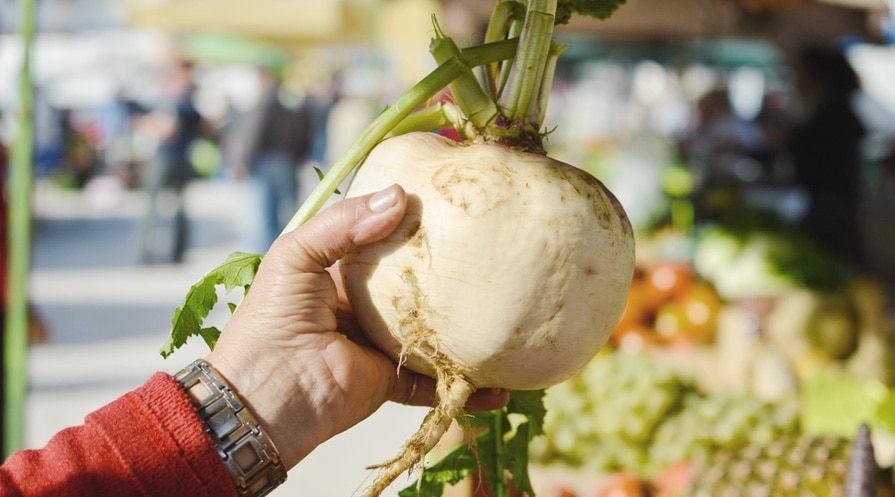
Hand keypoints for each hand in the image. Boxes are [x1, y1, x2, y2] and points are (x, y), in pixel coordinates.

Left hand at [205, 185, 508, 468]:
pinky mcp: (392, 380)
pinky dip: (466, 387)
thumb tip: (399, 196)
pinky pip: (435, 382)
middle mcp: (365, 304)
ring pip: (432, 329)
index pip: (383, 238)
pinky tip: (499, 385)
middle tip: (487, 244)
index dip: (410, 219)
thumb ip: (343, 223)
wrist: (264, 397)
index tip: (447, 198)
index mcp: (340, 271)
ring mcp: (381, 343)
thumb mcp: (296, 255)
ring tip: (504, 303)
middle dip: (447, 268)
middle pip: (414, 281)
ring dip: (463, 323)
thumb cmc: (271, 320)